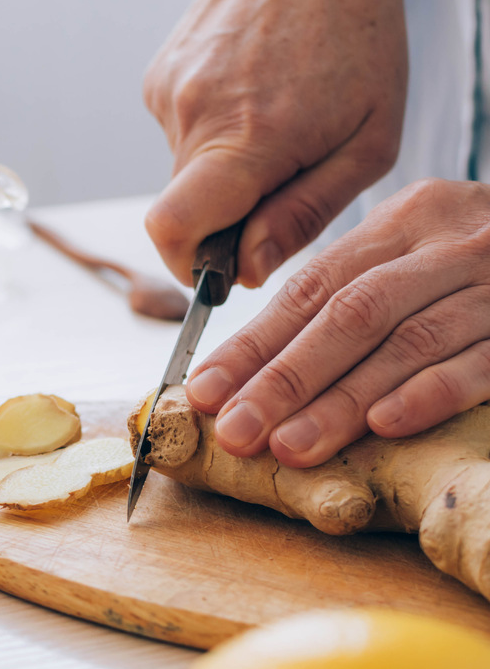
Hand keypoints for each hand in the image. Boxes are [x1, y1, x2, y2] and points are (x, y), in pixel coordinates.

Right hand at [142, 0, 406, 288]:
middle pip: (184, 211)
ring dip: (224, 170)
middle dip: (226, 218)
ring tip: (275, 119)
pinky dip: (213, 133)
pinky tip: (252, 94)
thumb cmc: (358, 34)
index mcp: (248, 139)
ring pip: (183, 173)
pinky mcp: (158, 79)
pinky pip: (179, 136)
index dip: (190, 267)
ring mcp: (168, 95)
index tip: (221, 270)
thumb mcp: (369, 141)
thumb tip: (251, 270)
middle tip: (282, 181)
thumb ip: (306, 213)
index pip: (174, 232)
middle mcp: (193, 117)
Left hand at [185, 179, 489, 466]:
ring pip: (408, 341)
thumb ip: (354, 295)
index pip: (312, 288)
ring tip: (290, 445)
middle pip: (351, 313)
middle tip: (237, 432)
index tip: (205, 392)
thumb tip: (254, 368)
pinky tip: (386, 425)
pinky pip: (482, 358)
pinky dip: (431, 391)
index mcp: (406, 223)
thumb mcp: (419, 256)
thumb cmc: (485, 269)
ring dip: (342, 399)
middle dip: (284, 378)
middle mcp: (450, 243)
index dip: (255, 343)